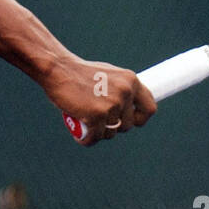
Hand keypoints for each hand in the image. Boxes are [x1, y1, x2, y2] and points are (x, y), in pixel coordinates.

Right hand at [41, 55, 156, 146]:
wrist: (58, 69)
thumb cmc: (79, 73)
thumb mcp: (108, 75)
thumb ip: (121, 88)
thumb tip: (131, 105)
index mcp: (131, 80)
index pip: (150, 108)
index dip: (140, 119)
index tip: (130, 121)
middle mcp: (125, 92)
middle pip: (128, 125)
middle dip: (114, 127)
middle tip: (99, 122)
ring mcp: (112, 104)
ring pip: (111, 133)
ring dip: (99, 133)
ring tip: (87, 125)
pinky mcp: (96, 115)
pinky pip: (95, 137)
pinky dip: (86, 139)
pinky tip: (79, 135)